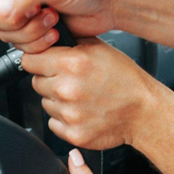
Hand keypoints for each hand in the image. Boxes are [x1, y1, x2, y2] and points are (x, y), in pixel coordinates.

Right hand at [0, 0, 118, 52]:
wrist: (108, 4)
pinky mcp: (33, 31)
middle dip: (18, 22)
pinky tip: (55, 33)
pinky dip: (38, 45)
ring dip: (31, 34)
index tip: (14, 7)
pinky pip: (20, 48)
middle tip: (41, 12)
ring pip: (6, 36)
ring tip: (53, 20)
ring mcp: (23, 13)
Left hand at [24, 37, 157, 148]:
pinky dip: (64, 119)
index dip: (38, 61)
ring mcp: (69, 114)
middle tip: (72, 81)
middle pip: (36, 83)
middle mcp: (67, 89)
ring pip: (45, 103)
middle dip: (50, 80)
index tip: (44, 63)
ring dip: (58, 100)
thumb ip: (69, 42)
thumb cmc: (126, 79)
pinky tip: (82, 112)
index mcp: (71, 63)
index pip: (29, 61)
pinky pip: (53, 123)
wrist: (144, 112)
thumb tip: (46, 39)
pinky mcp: (73, 133)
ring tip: (81, 97)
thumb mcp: (99, 47)